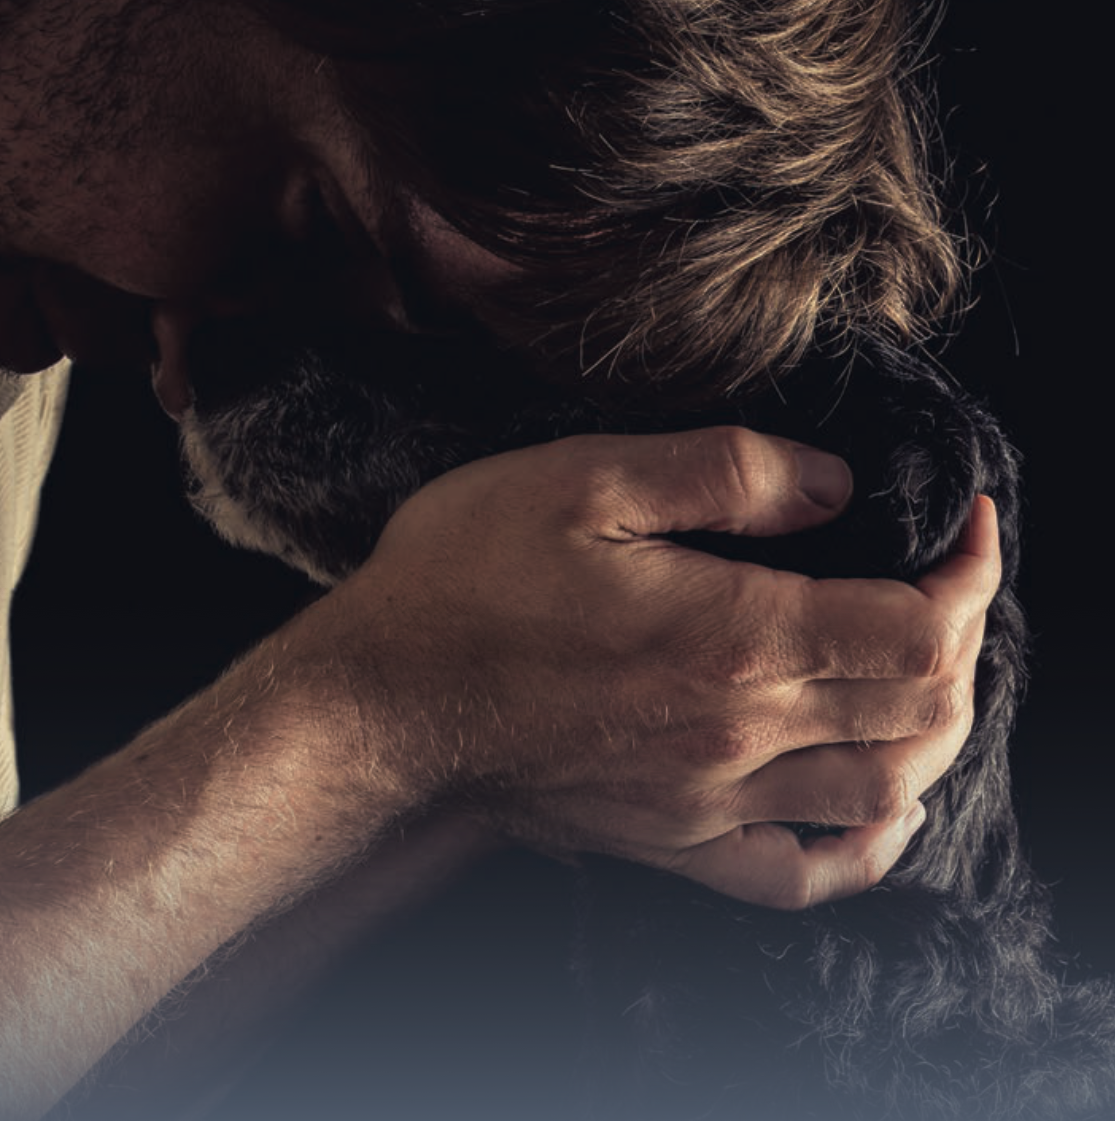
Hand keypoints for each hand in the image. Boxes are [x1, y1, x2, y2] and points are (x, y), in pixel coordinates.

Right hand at [317, 427, 999, 909]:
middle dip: (961, 634)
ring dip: (933, 729)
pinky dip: (868, 845)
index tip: (964, 519)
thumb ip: (724, 471)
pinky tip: (878, 806)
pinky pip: (802, 873)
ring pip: (885, 790)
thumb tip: (836, 484)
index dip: (968, 568)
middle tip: (938, 576)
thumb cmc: (463, 582)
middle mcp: (739, 734)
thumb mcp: (580, 480)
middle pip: (922, 709)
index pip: (920, 626)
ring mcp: (708, 801)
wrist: (378, 708)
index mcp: (733, 638)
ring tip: (917, 668)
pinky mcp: (671, 838)